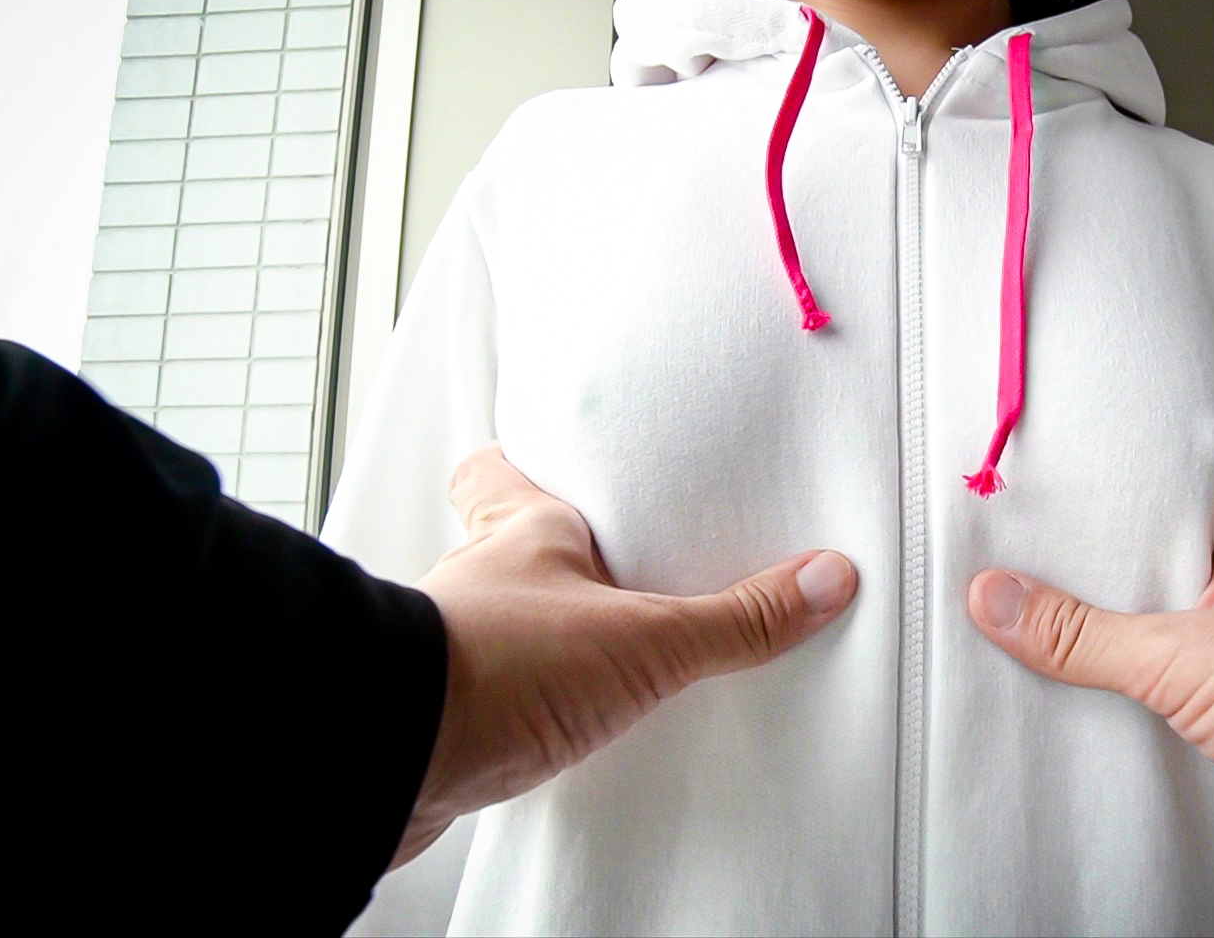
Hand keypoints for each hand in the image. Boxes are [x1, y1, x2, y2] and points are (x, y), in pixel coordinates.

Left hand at [397, 444, 857, 866]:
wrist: (390, 753)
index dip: (522, 460)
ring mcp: (449, 651)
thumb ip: (734, 618)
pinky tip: (548, 732)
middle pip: (499, 547)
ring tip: (590, 661)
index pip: (501, 470)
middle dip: (544, 558)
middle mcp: (474, 583)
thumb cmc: (496, 668)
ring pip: (490, 625)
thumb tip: (822, 578)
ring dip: (530, 639)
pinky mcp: (438, 719)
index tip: (558, 461)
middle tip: (598, 567)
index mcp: (520, 533)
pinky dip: (511, 711)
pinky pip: (482, 703)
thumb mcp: (643, 639)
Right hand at [967, 447, 1213, 916]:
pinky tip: (1159, 725)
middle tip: (1091, 551)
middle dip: (1157, 556)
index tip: (1132, 450)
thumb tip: (999, 598)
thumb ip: (1088, 634)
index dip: (1186, 458)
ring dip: (1173, 638)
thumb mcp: (1188, 654)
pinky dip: (1193, 712)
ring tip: (1101, 641)